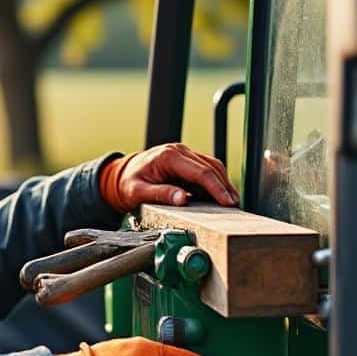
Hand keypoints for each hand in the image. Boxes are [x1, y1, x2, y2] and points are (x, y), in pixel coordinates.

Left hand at [105, 143, 237, 209]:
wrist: (121, 175)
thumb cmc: (128, 183)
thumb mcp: (137, 192)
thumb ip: (159, 194)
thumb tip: (182, 199)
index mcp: (168, 156)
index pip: (200, 172)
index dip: (216, 188)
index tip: (227, 202)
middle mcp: (179, 151)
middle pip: (210, 167)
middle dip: (224, 186)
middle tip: (234, 204)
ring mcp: (184, 154)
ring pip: (212, 166)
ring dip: (223, 183)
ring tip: (232, 200)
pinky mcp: (186, 161)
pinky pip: (206, 169)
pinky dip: (215, 181)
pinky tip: (220, 195)